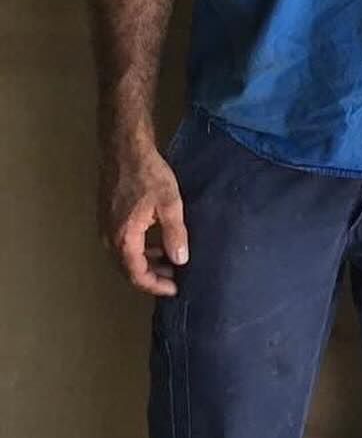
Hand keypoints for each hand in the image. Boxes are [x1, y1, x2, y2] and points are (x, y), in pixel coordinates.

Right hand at [100, 143, 188, 297]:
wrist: (124, 149)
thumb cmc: (148, 174)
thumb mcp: (169, 204)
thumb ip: (175, 234)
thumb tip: (180, 260)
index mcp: (124, 239)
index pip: (137, 275)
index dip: (156, 286)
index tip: (175, 289)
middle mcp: (109, 238)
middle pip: (128, 269)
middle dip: (152, 277)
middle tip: (175, 278)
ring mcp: (105, 228)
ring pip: (125, 257)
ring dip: (146, 263)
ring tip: (170, 262)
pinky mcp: (108, 218)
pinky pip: (123, 244)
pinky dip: (140, 250)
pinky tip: (157, 244)